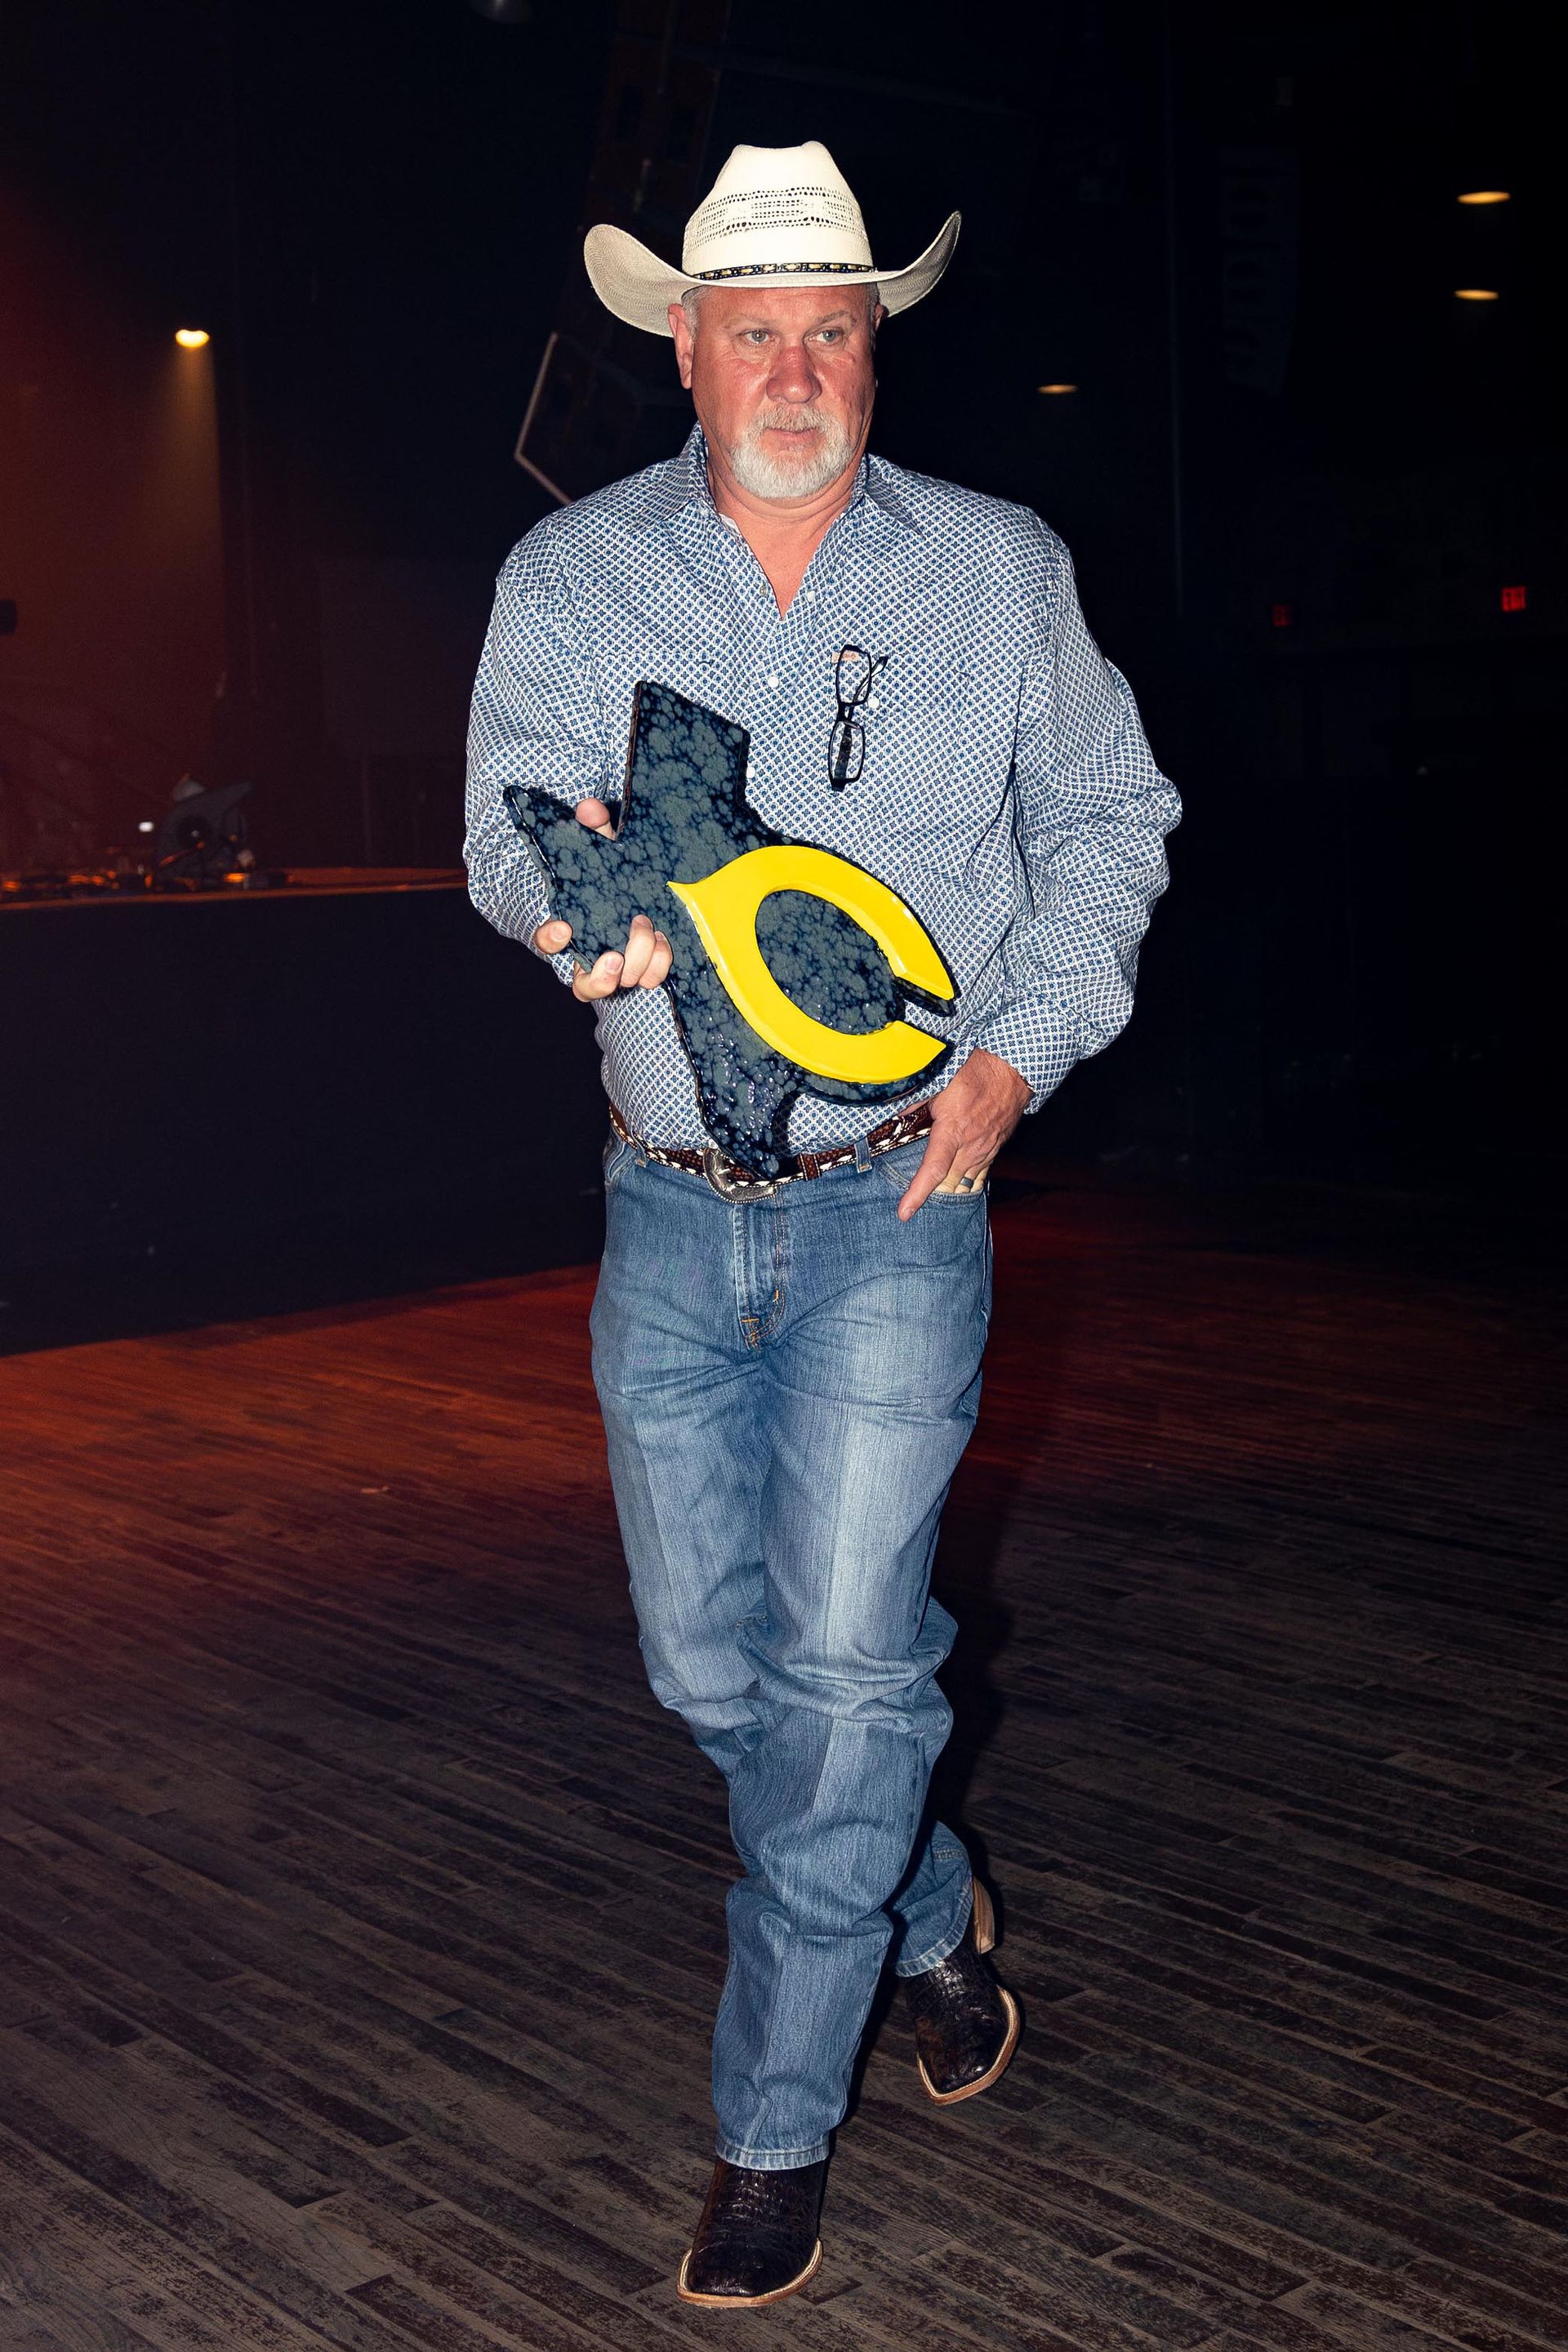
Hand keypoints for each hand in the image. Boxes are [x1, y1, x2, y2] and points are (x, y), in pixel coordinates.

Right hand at [530, 799, 673, 1001]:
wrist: (649, 892)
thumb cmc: (615, 875)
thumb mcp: (606, 850)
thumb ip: (596, 829)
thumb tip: (590, 806)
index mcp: (573, 927)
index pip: (548, 942)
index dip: (552, 940)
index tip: (565, 928)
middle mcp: (592, 956)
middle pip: (585, 984)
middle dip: (603, 972)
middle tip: (617, 951)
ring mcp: (620, 969)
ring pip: (619, 986)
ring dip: (637, 964)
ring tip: (651, 933)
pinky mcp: (646, 971)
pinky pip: (650, 980)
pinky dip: (660, 965)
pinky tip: (666, 940)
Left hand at [897, 1047, 1029, 1221]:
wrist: (1012, 1069)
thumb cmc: (975, 1072)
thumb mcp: (938, 1083)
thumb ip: (914, 1104)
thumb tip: (892, 1117)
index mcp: (953, 1131)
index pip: (933, 1170)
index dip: (917, 1194)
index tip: (904, 1213)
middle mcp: (971, 1146)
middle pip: (948, 1183)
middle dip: (932, 1196)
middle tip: (911, 1206)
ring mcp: (986, 1149)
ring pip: (965, 1181)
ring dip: (949, 1190)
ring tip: (933, 1199)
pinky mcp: (995, 1147)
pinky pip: (979, 1172)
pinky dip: (965, 1180)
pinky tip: (957, 1184)